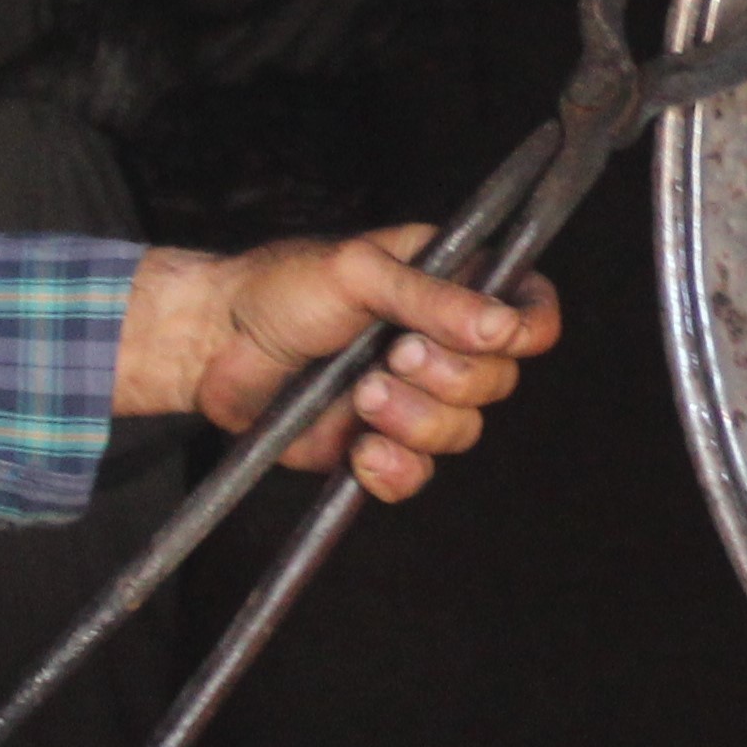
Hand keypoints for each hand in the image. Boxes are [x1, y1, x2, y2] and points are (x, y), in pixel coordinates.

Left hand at [114, 229, 560, 500]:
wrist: (216, 346)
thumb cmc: (283, 289)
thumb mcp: (357, 271)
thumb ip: (433, 297)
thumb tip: (502, 324)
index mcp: (454, 286)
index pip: (531, 310)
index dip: (530, 329)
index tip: (500, 337)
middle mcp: (446, 344)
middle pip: (500, 381)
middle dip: (446, 376)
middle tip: (392, 356)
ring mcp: (416, 399)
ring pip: (462, 432)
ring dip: (413, 419)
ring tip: (361, 394)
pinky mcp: (382, 446)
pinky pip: (417, 475)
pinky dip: (393, 467)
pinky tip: (360, 448)